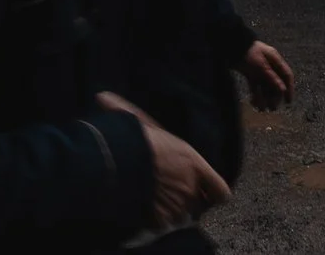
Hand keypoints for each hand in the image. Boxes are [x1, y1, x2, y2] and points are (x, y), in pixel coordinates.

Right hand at [98, 92, 230, 225]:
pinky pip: (161, 226)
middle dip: (187, 201)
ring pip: (181, 218)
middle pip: (199, 205)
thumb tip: (104, 98)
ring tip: (155, 203)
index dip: (214, 193)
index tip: (207, 192)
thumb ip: (133, 115)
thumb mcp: (137, 120)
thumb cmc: (129, 138)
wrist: (116, 163)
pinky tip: (143, 211)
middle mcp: (190, 187)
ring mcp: (175, 206)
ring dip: (172, 213)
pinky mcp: (159, 221)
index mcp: (193, 163)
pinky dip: (154, 222)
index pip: (220, 190)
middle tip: (170, 194)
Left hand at [240, 41, 295, 110]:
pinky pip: (255, 87)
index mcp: (274, 59)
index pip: (286, 75)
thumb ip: (272, 77)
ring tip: (261, 108)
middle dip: (274, 96)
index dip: (289, 88)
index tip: (288, 102)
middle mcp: (268, 65)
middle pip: (276, 83)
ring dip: (264, 98)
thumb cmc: (247, 52)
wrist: (228, 46)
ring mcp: (259, 70)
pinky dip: (255, 95)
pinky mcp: (249, 74)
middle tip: (272, 108)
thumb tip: (283, 90)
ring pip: (265, 87)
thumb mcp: (260, 65)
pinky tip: (253, 103)